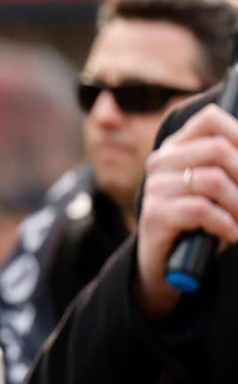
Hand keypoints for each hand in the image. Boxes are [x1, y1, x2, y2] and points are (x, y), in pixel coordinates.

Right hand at [132, 105, 237, 320]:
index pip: (209, 119)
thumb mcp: (221, 189)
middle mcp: (161, 163)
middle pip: (217, 149)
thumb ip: (234, 168)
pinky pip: (201, 210)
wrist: (167, 265)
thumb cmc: (201, 223)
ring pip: (213, 180)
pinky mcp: (154, 215)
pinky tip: (232, 235)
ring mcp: (155, 188)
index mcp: (176, 148)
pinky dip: (227, 224)